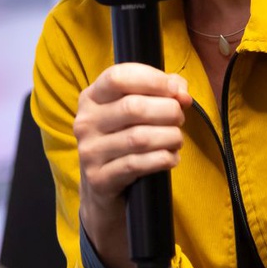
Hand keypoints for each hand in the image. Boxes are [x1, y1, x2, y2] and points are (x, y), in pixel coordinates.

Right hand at [74, 63, 191, 248]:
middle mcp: (85, 122)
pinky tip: (170, 158)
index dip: (153, 80)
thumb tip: (181, 92)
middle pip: (133, 107)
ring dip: (169, 137)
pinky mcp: (99, 178)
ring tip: (176, 140)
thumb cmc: (123, 142)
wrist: (102, 190)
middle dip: (168, 111)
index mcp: (91, 98)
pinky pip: (138, 164)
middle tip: (179, 120)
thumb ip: (160, 92)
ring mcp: (89, 151)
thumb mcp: (134, 112)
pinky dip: (162, 159)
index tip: (176, 91)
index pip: (119, 77)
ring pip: (139, 138)